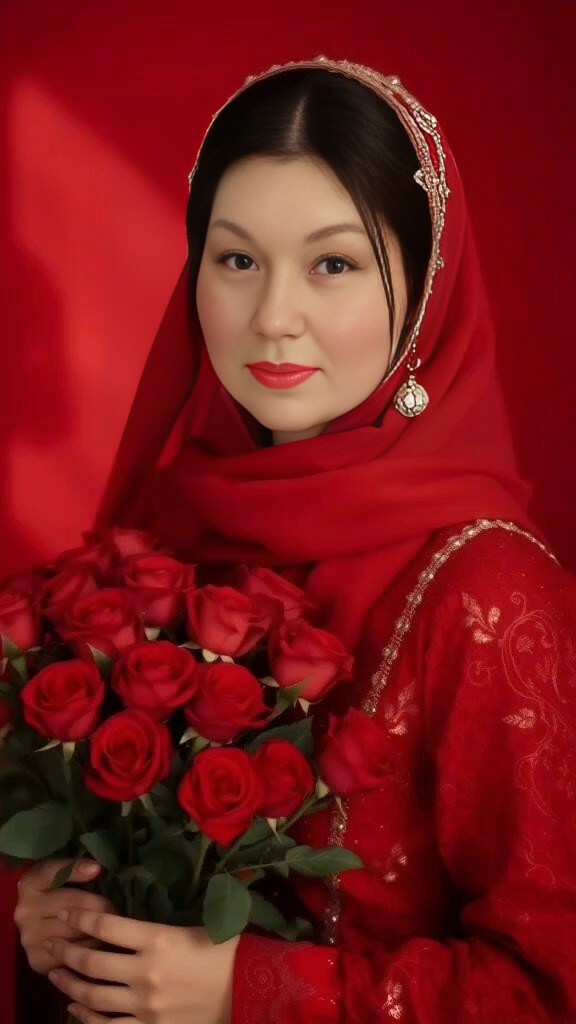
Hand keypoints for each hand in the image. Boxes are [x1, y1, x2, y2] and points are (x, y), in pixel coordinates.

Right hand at [13, 858, 114, 974]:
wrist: (37, 927)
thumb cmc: (56, 895)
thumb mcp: (59, 876)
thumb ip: (73, 870)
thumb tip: (96, 869)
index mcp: (29, 884)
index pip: (50, 873)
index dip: (74, 870)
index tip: (97, 869)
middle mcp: (24, 912)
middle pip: (71, 907)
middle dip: (99, 908)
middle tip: (117, 908)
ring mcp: (29, 938)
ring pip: (75, 933)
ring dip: (97, 931)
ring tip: (112, 928)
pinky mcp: (37, 960)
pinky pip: (72, 958)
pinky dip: (89, 951)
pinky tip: (99, 945)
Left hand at [47, 909, 238, 1023]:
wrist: (248, 990)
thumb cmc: (225, 950)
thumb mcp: (194, 924)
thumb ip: (159, 921)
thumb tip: (131, 910)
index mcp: (158, 939)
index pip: (106, 926)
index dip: (80, 918)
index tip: (66, 912)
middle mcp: (145, 973)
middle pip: (92, 962)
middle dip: (66, 951)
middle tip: (52, 944)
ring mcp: (145, 1006)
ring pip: (93, 997)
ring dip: (69, 985)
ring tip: (56, 974)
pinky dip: (86, 1018)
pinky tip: (75, 1008)